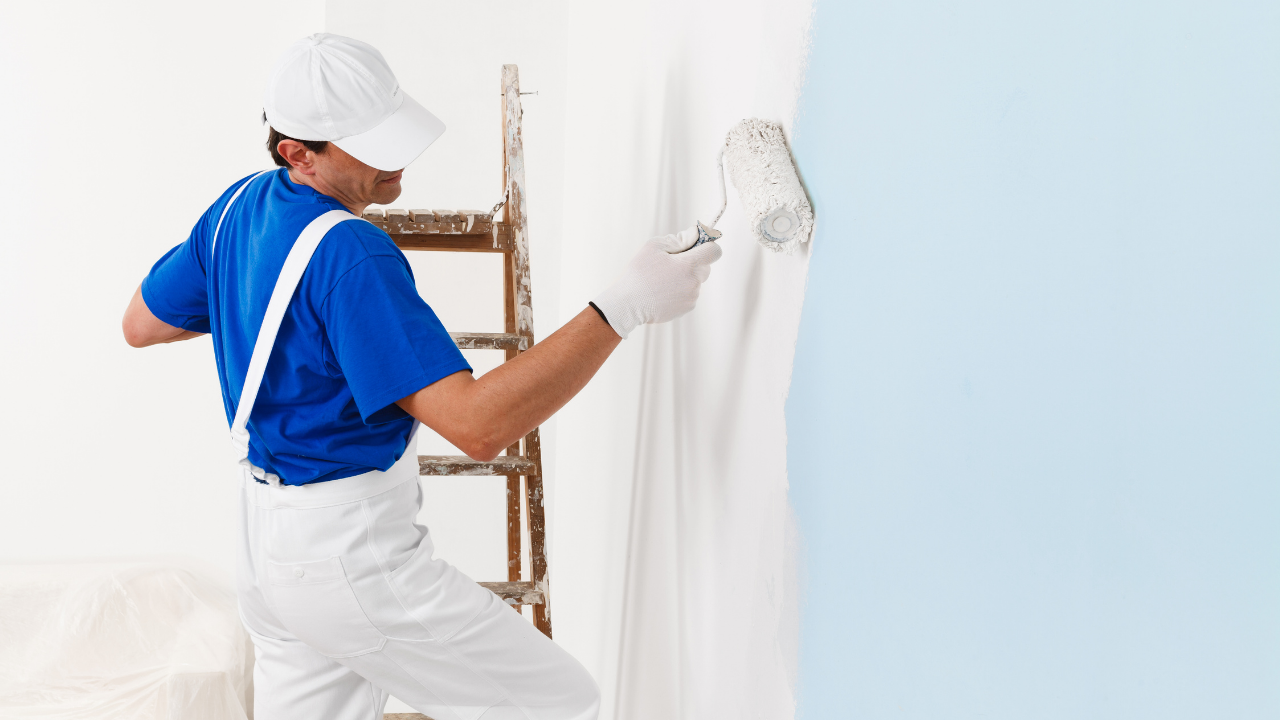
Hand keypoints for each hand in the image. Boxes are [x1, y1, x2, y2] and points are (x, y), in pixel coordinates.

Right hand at [592, 227, 722, 338]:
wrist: (628, 304)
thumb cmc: (639, 273)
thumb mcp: (654, 246)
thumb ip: (679, 239)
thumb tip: (696, 234)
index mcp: (689, 265)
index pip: (714, 251)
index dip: (707, 245)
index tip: (696, 245)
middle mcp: (694, 282)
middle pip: (705, 266)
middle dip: (693, 262)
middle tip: (671, 263)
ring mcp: (692, 297)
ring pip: (696, 281)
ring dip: (685, 277)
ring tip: (663, 280)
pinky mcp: (687, 308)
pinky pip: (690, 293)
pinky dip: (681, 290)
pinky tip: (663, 291)